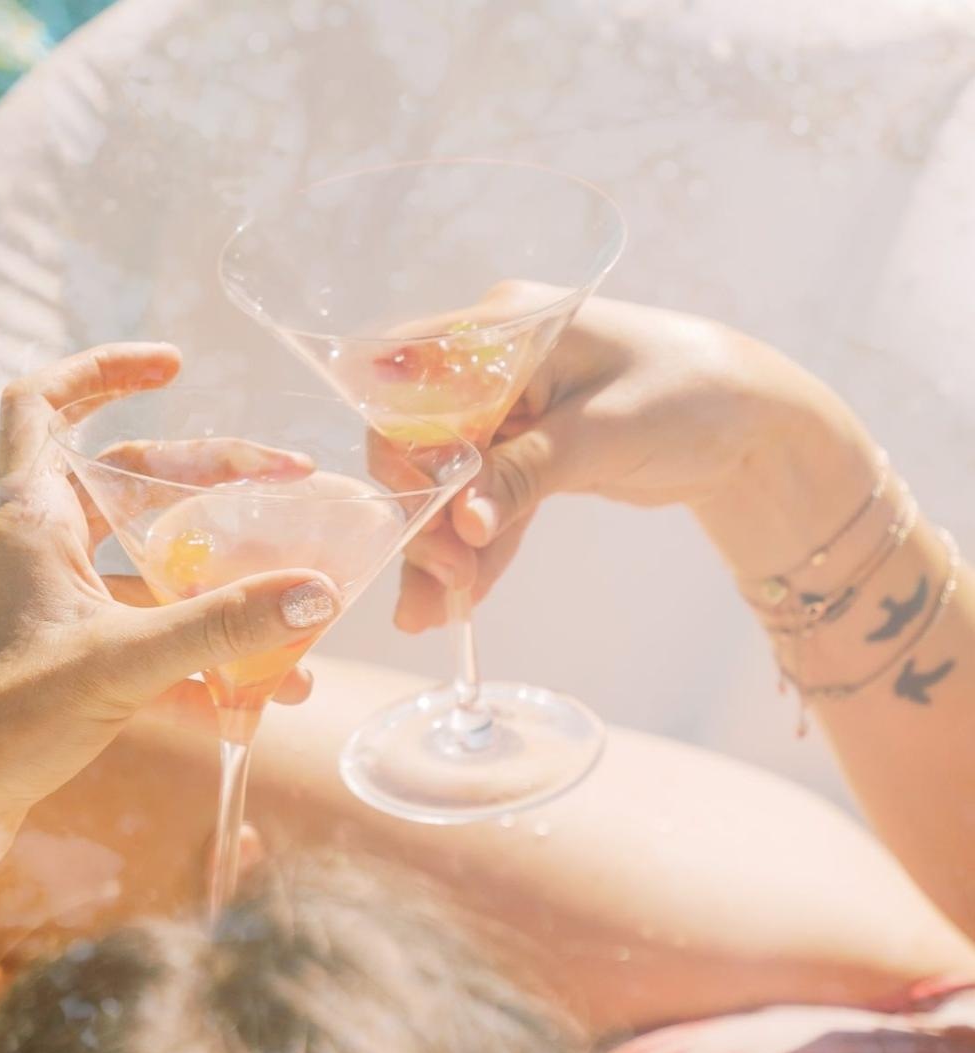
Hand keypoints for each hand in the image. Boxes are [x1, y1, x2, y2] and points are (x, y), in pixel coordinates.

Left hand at [0, 343, 341, 827]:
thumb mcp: (120, 665)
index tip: (174, 367)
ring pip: (145, 560)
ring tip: (301, 592)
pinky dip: (203, 652)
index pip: (42, 401)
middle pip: (127, 478)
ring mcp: (49, 605)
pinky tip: (270, 692)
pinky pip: (146, 635)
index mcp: (26, 516)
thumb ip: (221, 629)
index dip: (101, 368)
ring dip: (218, 572)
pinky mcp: (64, 661)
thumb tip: (319, 593)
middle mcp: (34, 547)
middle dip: (210, 476)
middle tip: (288, 483)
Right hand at [395, 283, 862, 629]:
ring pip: (450, 482)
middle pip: (423, 440)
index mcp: (508, 328)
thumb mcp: (606, 434)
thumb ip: (525, 473)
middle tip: (445, 580)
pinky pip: (486, 503)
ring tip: (431, 615)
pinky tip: (458, 602)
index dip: (399, 444)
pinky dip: (475, 549)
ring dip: (440, 547)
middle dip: (424, 513)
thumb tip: (460, 523)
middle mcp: (496, 363)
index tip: (416, 510)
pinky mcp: (527, 452)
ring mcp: (510, 410)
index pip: (413, 378)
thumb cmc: (695, 397)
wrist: (761, 425)